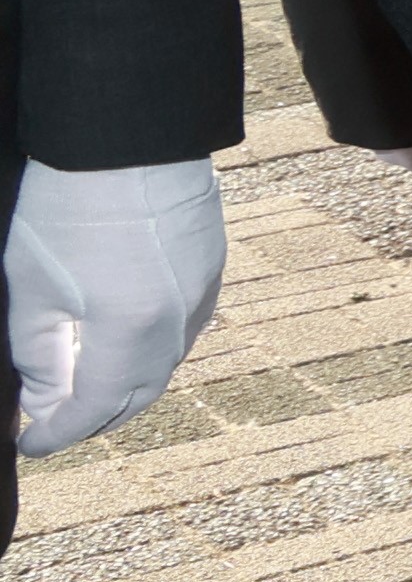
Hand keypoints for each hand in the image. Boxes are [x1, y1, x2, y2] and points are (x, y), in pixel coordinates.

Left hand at [8, 160, 229, 456]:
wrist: (127, 138)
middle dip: (97, 418)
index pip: (94, 407)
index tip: (31, 442)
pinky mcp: (211, 267)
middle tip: (56, 423)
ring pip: (165, 363)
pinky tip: (124, 340)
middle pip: (140, 394)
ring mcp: (201, 293)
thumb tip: (43, 397)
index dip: (58, 432)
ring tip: (85, 385)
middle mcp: (176, 320)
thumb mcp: (32, 286)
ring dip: (126, 385)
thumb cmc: (69, 204)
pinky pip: (184, 328)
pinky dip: (151, 349)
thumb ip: (37, 353)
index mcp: (129, 330)